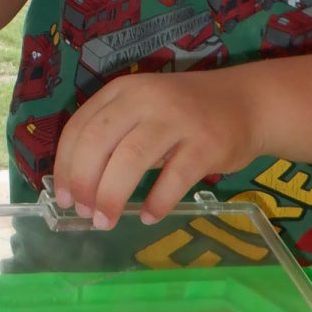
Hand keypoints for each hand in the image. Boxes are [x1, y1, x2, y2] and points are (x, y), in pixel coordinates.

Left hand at [52, 70, 257, 229]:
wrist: (247, 103)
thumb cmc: (185, 113)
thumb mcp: (143, 110)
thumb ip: (115, 135)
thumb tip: (79, 184)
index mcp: (123, 90)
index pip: (80, 127)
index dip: (66, 165)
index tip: (64, 196)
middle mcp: (146, 98)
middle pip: (99, 142)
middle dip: (85, 182)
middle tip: (83, 212)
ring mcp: (177, 119)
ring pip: (130, 159)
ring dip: (112, 196)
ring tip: (105, 221)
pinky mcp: (206, 143)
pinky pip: (173, 179)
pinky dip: (157, 202)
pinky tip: (148, 215)